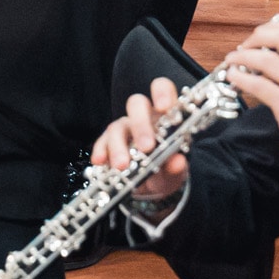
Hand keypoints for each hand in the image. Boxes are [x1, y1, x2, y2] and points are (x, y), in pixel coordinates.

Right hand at [90, 80, 190, 207]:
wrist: (152, 190)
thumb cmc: (166, 171)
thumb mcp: (174, 173)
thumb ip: (176, 167)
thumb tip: (178, 161)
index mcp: (164, 116)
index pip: (162, 89)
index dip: (161, 93)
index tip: (164, 107)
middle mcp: (143, 117)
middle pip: (136, 104)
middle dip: (140, 124)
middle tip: (146, 148)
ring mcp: (124, 129)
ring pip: (117, 126)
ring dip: (118, 145)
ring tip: (121, 166)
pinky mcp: (108, 143)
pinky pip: (101, 142)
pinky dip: (100, 151)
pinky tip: (100, 161)